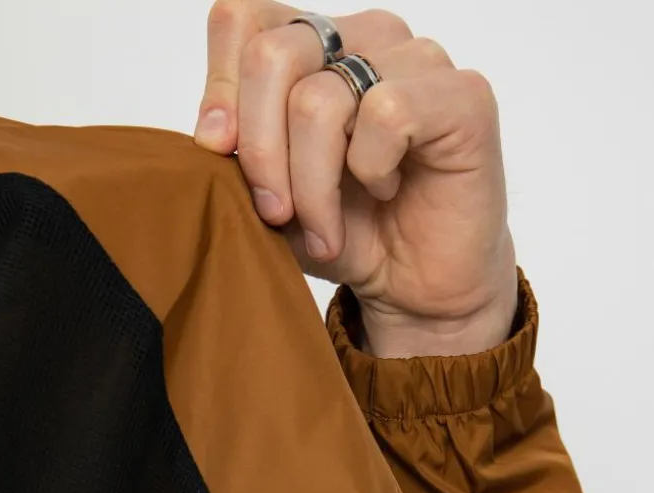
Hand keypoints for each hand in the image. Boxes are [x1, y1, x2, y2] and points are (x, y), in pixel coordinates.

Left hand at [194, 2, 519, 354]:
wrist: (415, 286)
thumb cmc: (348, 234)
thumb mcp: (271, 198)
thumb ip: (236, 155)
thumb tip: (212, 134)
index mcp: (314, 48)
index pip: (243, 21)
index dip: (220, 88)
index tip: (219, 152)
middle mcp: (364, 37)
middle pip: (272, 57)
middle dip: (259, 152)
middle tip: (274, 214)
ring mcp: (416, 59)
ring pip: (319, 100)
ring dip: (311, 186)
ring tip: (325, 231)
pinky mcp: (462, 95)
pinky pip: (386, 114)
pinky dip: (370, 170)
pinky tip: (385, 191)